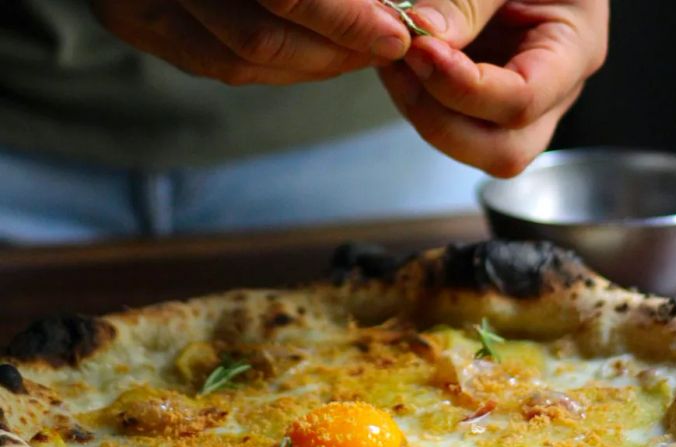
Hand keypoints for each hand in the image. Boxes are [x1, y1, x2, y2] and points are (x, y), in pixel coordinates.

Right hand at [92, 0, 411, 84]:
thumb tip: (386, 3)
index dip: (344, 19)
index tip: (395, 31)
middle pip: (259, 39)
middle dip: (335, 51)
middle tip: (386, 45)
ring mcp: (138, 3)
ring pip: (239, 62)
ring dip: (311, 66)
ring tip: (360, 53)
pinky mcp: (137, 24)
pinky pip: (217, 65)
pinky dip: (276, 68)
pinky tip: (316, 57)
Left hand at [379, 0, 608, 176]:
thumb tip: (428, 34)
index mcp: (574, 49)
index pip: (523, 100)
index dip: (465, 88)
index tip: (421, 50)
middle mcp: (551, 92)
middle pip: (503, 151)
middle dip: (441, 120)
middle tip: (404, 65)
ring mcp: (514, 105)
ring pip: (469, 147)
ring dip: (420, 110)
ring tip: (395, 57)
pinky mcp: (481, 104)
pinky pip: (446, 123)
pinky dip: (414, 98)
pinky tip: (400, 63)